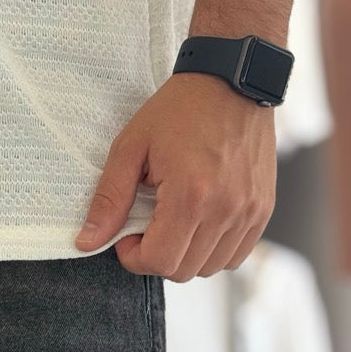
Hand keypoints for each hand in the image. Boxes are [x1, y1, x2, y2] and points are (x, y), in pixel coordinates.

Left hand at [75, 72, 276, 280]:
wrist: (232, 80)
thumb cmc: (179, 110)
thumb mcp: (131, 148)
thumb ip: (109, 199)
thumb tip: (86, 242)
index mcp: (191, 195)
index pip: (159, 262)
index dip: (134, 257)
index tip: (128, 234)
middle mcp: (226, 208)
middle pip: (182, 270)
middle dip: (156, 257)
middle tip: (149, 225)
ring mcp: (250, 211)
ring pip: (210, 268)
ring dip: (185, 255)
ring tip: (174, 221)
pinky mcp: (263, 209)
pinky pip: (235, 255)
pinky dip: (213, 251)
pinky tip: (199, 223)